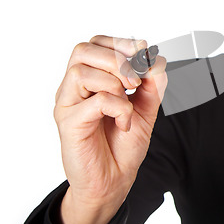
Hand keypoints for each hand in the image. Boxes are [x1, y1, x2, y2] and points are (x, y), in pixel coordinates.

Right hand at [53, 35, 166, 223]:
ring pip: (82, 71)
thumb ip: (153, 82)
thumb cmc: (124, 143)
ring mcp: (68, 105)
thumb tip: (155, 58)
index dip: (120, 42)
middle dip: (117, 59)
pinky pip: (94, 101)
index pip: (95, 44)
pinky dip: (118, 107)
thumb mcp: (147, 107)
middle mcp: (74, 88)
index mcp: (91, 79)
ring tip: (129, 100)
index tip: (143, 51)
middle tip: (136, 81)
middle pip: (83, 50)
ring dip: (115, 81)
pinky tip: (124, 123)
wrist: (115, 180)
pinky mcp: (69, 124)